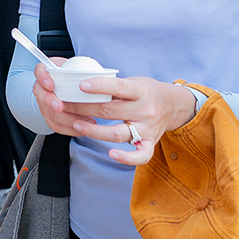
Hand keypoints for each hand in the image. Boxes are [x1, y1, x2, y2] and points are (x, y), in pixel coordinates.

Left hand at [31, 67, 195, 167]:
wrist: (173, 105)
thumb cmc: (147, 92)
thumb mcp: (134, 81)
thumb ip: (114, 86)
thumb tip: (83, 85)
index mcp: (141, 90)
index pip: (119, 87)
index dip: (99, 86)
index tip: (81, 86)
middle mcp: (145, 110)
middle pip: (111, 111)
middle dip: (85, 109)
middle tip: (66, 106)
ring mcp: (148, 129)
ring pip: (118, 134)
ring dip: (95, 131)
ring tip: (78, 125)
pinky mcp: (150, 143)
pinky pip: (140, 155)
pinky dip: (126, 157)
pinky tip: (111, 153)